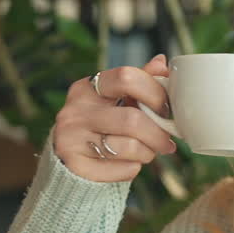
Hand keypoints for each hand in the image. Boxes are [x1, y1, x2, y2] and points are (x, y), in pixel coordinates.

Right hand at [53, 54, 177, 181]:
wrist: (67, 163)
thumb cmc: (99, 128)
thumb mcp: (114, 102)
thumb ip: (137, 83)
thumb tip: (162, 63)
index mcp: (87, 88)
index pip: (126, 77)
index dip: (155, 93)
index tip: (166, 109)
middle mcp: (75, 111)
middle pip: (132, 119)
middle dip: (158, 134)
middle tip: (166, 142)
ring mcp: (71, 139)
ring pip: (130, 146)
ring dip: (147, 153)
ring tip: (147, 153)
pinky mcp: (76, 166)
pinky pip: (122, 169)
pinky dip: (133, 169)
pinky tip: (127, 165)